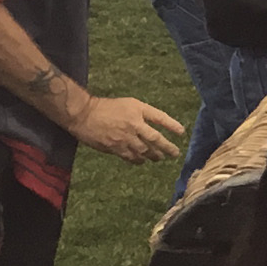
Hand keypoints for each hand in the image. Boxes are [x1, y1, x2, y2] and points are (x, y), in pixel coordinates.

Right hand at [65, 94, 183, 164]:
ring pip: (144, 150)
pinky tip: (142, 161)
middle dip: (167, 147)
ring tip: (160, 158)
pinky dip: (138, 160)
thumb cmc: (106, 107)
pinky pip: (131, 157)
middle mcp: (134, 124)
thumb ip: (142, 114)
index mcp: (137, 110)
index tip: (182, 132)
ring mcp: (124, 137)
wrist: (84, 114)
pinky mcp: (115, 147)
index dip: (172, 125)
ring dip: (154, 156)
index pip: (160, 117)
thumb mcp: (128, 104)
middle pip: (155, 138)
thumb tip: (153, 128)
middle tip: (175, 153)